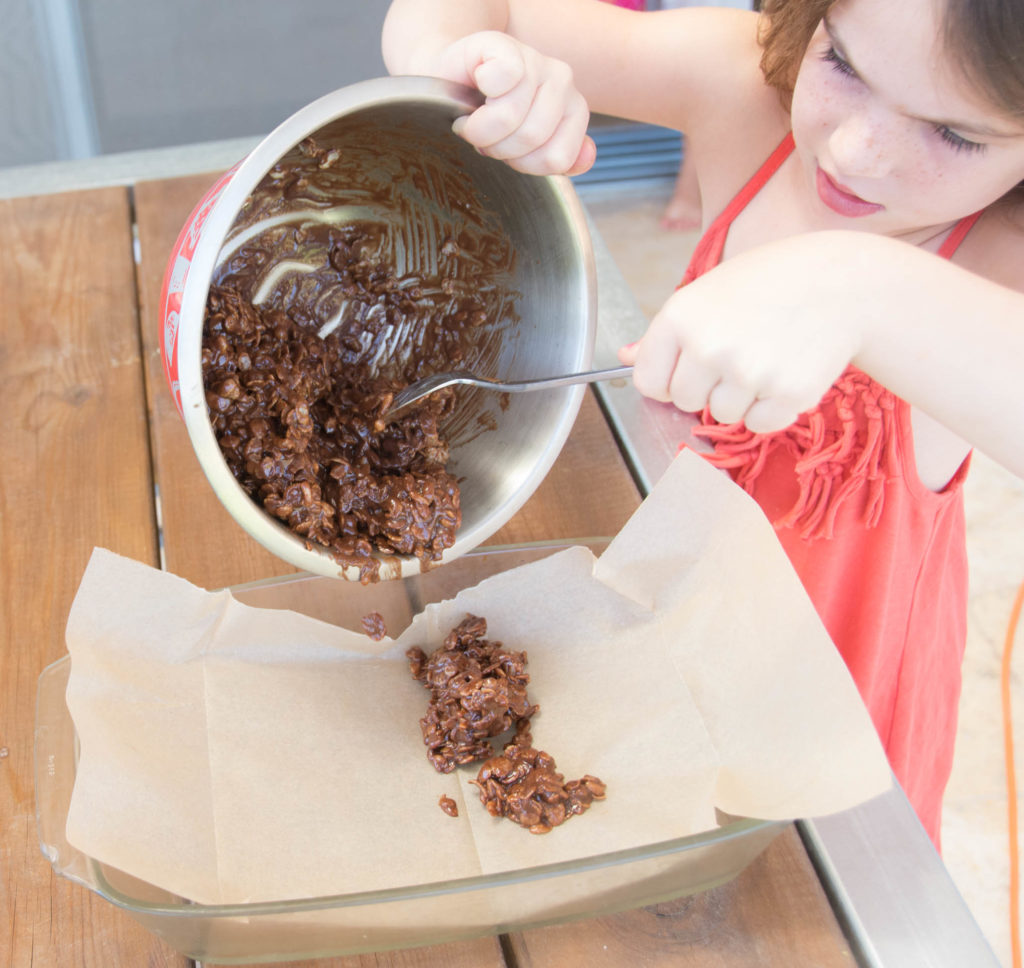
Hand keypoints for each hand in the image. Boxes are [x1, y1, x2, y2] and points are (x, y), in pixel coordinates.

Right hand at [435, 31, 595, 175]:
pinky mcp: (508, 46)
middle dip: (497, 148)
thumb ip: (559, 155)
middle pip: (531, 137)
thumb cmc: (486, 116)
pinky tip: (476, 84)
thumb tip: (588, 157)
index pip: (556, 159)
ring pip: (510, 116)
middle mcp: (562, 82)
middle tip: (485, 135)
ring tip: (474, 118)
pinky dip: (480, 90)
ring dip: (479, 128)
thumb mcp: (525, 147)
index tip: (508, 148)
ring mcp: (537, 61)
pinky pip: (501, 79)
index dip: (522, 164)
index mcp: (574, 111)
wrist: (447, 83)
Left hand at [617, 236, 864, 432]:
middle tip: (736, 353)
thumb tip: (624, 357)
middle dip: (705, 387)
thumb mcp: (708, 293)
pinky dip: (771, 408)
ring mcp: (749, 374)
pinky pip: (759, 425)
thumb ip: (663, 333)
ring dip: (739, 398)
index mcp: (681, 317)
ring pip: (721, 415)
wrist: (842, 282)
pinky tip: (784, 371)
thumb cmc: (770, 282)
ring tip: (764, 357)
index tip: (688, 364)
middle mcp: (710, 347)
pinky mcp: (787, 395)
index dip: (667, 377)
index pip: (648, 381)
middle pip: (683, 402)